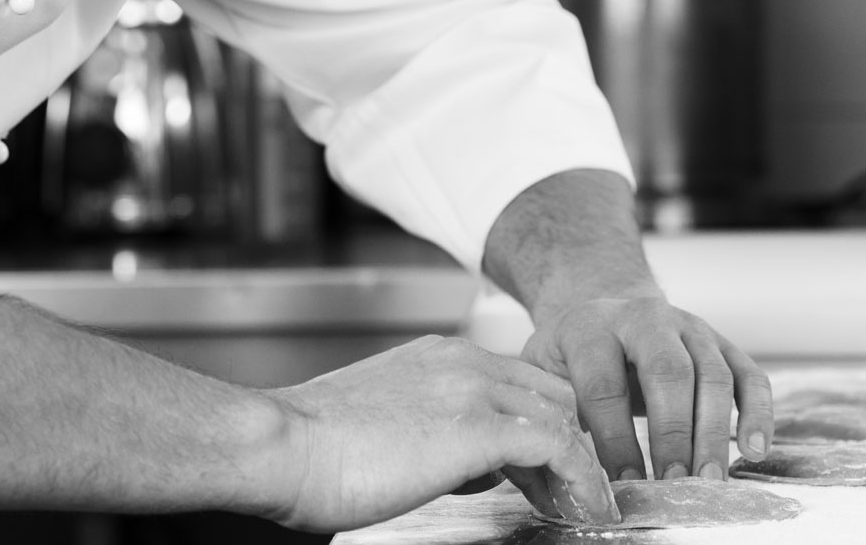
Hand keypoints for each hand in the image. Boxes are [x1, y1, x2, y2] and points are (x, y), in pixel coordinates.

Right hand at [265, 335, 617, 532]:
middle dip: (568, 442)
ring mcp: (472, 390)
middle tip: (569, 493)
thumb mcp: (385, 423)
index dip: (541, 426)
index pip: (517, 382)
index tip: (547, 469)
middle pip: (550, 392)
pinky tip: (582, 506)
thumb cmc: (313, 448)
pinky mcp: (477, 428)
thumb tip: (467, 466)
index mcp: (438, 357)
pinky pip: (556, 446)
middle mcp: (462, 362)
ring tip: (584, 507)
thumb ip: (431, 431)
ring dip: (579, 465)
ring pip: (561, 416)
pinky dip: (579, 478)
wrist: (280, 445)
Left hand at [521, 295, 772, 482]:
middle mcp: (646, 319)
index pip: (604, 385)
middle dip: (673, 434)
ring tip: (710, 480)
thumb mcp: (542, 371)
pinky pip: (750, 375)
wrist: (604, 311)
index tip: (622, 481)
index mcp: (591, 328)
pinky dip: (759, 413)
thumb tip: (561, 473)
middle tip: (675, 483)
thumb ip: (550, 412)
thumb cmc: (571, 355)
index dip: (615, 437)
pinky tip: (755, 450)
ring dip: (715, 432)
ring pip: (714, 375)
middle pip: (668, 373)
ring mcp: (690, 328)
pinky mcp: (723, 343)